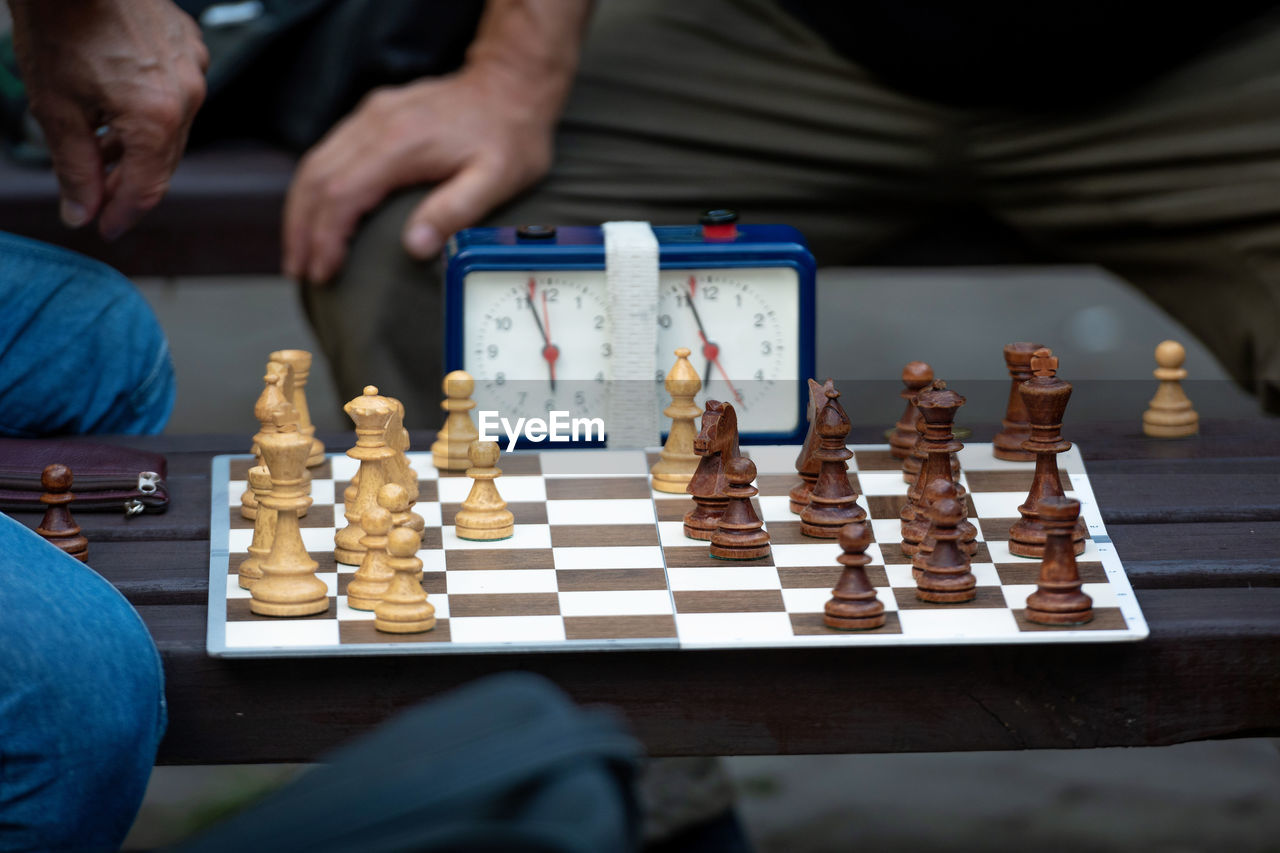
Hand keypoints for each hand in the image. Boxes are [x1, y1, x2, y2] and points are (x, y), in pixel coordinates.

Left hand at [9, 0, 208, 239]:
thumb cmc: (60, 22)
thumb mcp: (56, 106)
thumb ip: (75, 168)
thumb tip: (82, 213)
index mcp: (157, 118)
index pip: (147, 188)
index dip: (122, 213)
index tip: (102, 228)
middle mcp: (187, 96)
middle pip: (162, 161)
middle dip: (126, 181)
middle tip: (93, 193)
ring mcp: (194, 67)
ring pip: (171, 128)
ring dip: (137, 145)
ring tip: (98, 146)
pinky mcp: (189, 45)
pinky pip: (176, 92)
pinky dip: (148, 108)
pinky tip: (115, 102)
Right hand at [283, 61, 562, 283]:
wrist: (510, 83)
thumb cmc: (509, 133)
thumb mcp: (497, 179)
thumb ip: (454, 211)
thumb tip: (413, 246)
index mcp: (399, 144)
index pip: (341, 195)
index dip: (326, 237)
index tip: (322, 271)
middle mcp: (375, 125)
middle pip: (316, 180)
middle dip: (301, 229)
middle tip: (299, 269)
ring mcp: (370, 116)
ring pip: (314, 163)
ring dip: (300, 209)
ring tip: (298, 250)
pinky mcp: (373, 115)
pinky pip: (328, 151)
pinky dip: (314, 186)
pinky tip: (315, 211)